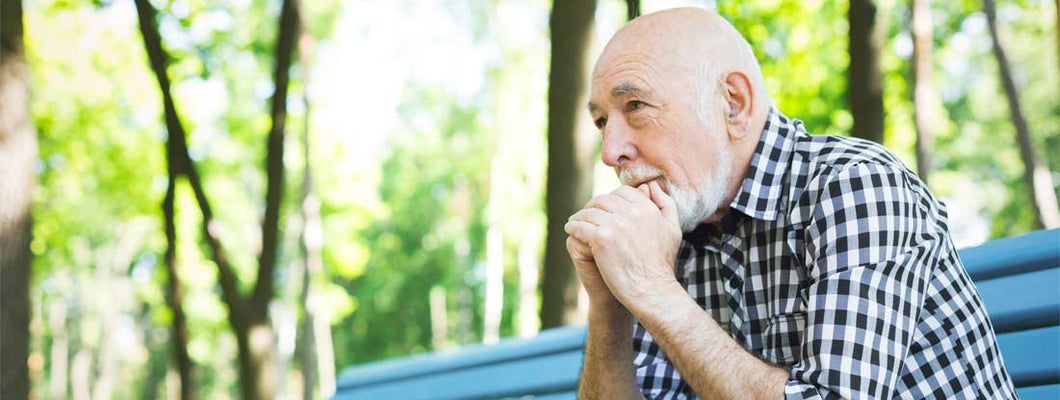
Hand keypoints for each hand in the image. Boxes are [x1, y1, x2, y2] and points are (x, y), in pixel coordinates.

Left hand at [565, 181, 682, 308]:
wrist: (652, 289)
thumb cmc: (662, 263)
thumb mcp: (673, 229)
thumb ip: (665, 203)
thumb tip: (651, 185)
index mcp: (647, 208)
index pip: (622, 192)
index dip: (611, 198)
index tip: (604, 207)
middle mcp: (631, 213)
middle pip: (604, 200)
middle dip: (593, 205)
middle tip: (586, 213)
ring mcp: (615, 225)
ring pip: (589, 212)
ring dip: (580, 216)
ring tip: (575, 221)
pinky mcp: (601, 239)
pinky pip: (580, 226)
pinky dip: (573, 227)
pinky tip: (570, 229)